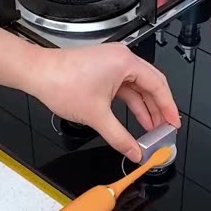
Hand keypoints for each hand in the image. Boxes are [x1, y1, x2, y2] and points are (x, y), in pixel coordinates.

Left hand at [31, 44, 179, 161]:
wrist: (37, 73)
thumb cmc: (61, 82)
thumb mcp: (96, 116)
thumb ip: (120, 137)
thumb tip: (134, 151)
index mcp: (126, 63)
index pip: (158, 86)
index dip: (168, 107)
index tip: (173, 123)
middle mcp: (122, 59)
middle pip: (151, 85)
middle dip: (159, 109)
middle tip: (166, 128)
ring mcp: (112, 64)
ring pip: (137, 88)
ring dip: (145, 108)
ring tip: (152, 129)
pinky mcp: (103, 70)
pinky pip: (125, 88)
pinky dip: (131, 104)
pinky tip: (135, 119)